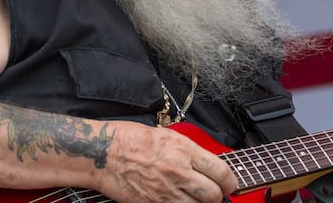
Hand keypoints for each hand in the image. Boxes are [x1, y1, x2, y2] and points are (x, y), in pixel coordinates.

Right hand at [93, 122, 237, 202]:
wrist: (102, 153)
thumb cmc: (129, 139)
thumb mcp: (167, 136)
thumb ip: (189, 152)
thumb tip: (206, 165)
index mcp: (184, 150)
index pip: (221, 172)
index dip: (230, 182)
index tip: (230, 184)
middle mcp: (178, 171)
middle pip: (213, 194)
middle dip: (216, 196)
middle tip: (213, 193)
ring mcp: (165, 192)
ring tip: (194, 198)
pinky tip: (178, 201)